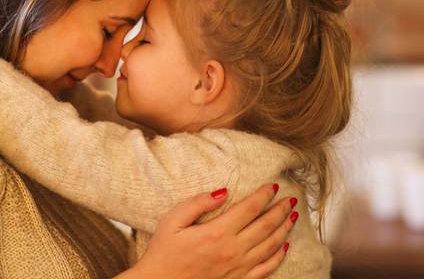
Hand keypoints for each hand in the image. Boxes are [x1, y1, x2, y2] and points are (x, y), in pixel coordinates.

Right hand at [123, 184, 294, 278]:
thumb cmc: (163, 251)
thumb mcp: (173, 220)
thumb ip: (197, 203)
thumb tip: (223, 191)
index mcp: (217, 232)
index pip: (250, 209)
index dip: (264, 195)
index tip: (274, 186)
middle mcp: (232, 250)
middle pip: (265, 226)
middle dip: (280, 210)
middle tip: (291, 199)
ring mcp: (237, 268)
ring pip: (270, 246)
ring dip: (284, 229)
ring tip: (293, 217)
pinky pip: (265, 269)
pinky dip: (278, 257)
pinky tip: (284, 247)